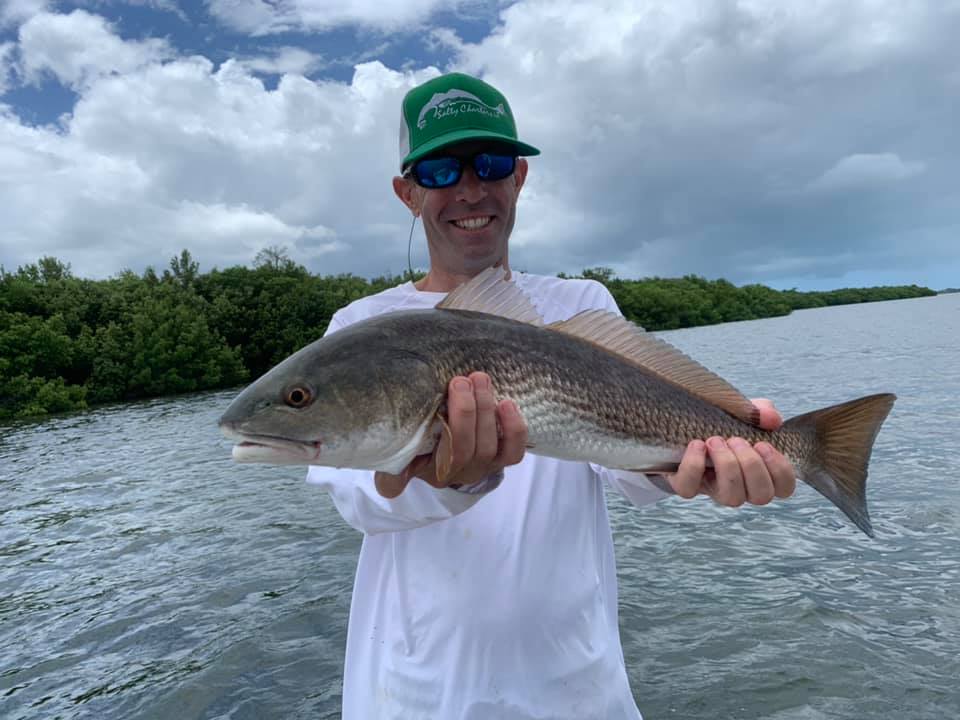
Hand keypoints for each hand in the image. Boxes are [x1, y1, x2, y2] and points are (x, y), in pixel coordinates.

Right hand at [374, 372, 527, 497]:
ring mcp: (477, 468)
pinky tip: (507, 403)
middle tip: (460, 381)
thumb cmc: (426, 428)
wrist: (454, 433)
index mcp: (417, 468)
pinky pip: (512, 452)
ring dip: (485, 411)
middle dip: (463, 413)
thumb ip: (393, 446)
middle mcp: (448, 474)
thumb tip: (384, 469)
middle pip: (460, 451)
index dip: (396, 477)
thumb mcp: (403, 434)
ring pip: (487, 449)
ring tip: (480, 380)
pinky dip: (514, 428)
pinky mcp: (500, 460)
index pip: (398, 479)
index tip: (398, 463)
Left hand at [667, 398, 796, 505]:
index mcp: (760, 472)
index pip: (784, 487)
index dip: (780, 469)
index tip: (763, 444)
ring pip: (731, 497)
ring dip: (727, 466)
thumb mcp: (742, 413)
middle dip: (752, 465)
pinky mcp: (685, 485)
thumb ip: (760, 412)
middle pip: (761, 496)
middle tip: (737, 440)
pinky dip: (694, 465)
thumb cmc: (720, 422)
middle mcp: (741, 487)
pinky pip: (689, 488)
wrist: (680, 424)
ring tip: (716, 440)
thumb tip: (772, 419)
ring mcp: (713, 490)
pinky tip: (697, 444)